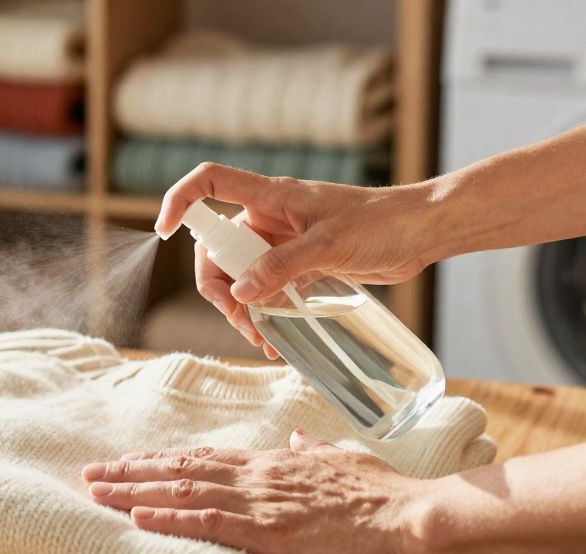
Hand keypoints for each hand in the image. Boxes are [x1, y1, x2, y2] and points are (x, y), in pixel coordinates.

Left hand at [82, 429, 441, 553]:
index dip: (164, 462)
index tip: (130, 463)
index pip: (207, 458)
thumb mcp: (348, 462)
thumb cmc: (388, 495)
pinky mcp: (271, 531)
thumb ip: (318, 451)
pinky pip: (209, 522)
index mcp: (277, 463)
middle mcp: (261, 476)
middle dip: (134, 473)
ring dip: (136, 493)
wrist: (416, 517)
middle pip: (183, 470)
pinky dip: (169, 519)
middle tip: (91, 473)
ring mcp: (263, 501)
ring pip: (185, 492)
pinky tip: (138, 518)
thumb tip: (299, 438)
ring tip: (98, 492)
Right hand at [154, 163, 441, 355]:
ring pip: (242, 274)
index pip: (209, 184)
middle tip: (240, 319)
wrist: (421, 232)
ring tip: (262, 338)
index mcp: (270, 197)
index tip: (163, 231)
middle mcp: (269, 217)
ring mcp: (284, 242)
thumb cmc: (382, 222)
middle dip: (220, 286)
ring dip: (243, 307)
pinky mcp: (301, 264)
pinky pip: (268, 288)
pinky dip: (266, 312)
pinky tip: (277, 338)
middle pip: (218, 247)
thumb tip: (242, 292)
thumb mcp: (329, 245)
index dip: (180, 201)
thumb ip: (283, 266)